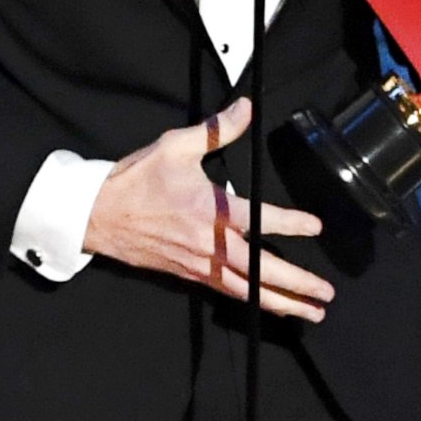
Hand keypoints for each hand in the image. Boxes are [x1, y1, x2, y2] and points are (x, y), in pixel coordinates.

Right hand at [82, 96, 334, 322]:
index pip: (258, 219)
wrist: (95, 216)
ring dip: (280, 303)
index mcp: (208, 211)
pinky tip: (272, 307)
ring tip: (310, 313)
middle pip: (258, 270)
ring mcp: (197, 264)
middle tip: (325, 294)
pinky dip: (252, 301)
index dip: (289, 224)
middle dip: (295, 284)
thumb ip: (215, 130)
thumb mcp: (174, 146)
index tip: (316, 228)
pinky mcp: (187, 274)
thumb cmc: (135, 180)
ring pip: (244, 290)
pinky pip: (226, 292)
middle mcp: (207, 244)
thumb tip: (246, 107)